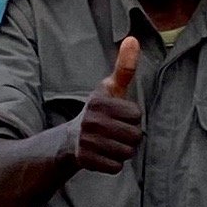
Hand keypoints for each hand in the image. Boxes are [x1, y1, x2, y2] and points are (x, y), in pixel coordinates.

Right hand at [70, 38, 143, 173]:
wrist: (71, 140)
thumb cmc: (99, 111)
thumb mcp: (110, 88)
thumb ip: (124, 67)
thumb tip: (133, 39)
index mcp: (99, 101)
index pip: (136, 115)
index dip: (132, 118)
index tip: (118, 116)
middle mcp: (91, 120)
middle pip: (135, 136)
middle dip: (130, 137)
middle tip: (115, 133)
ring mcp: (87, 141)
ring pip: (126, 153)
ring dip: (122, 151)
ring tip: (109, 143)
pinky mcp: (84, 160)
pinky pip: (116, 167)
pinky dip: (113, 164)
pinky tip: (102, 155)